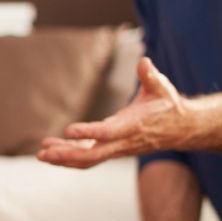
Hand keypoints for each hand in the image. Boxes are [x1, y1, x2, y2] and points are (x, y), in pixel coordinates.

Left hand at [37, 57, 190, 168]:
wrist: (180, 128)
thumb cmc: (167, 104)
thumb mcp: (161, 87)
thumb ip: (151, 76)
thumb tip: (144, 62)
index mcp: (132, 126)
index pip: (107, 132)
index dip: (88, 132)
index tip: (68, 130)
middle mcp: (123, 142)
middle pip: (92, 154)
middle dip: (67, 155)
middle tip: (44, 153)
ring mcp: (117, 149)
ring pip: (88, 158)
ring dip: (64, 157)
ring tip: (41, 153)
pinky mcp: (112, 149)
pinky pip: (89, 157)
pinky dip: (70, 155)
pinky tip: (52, 150)